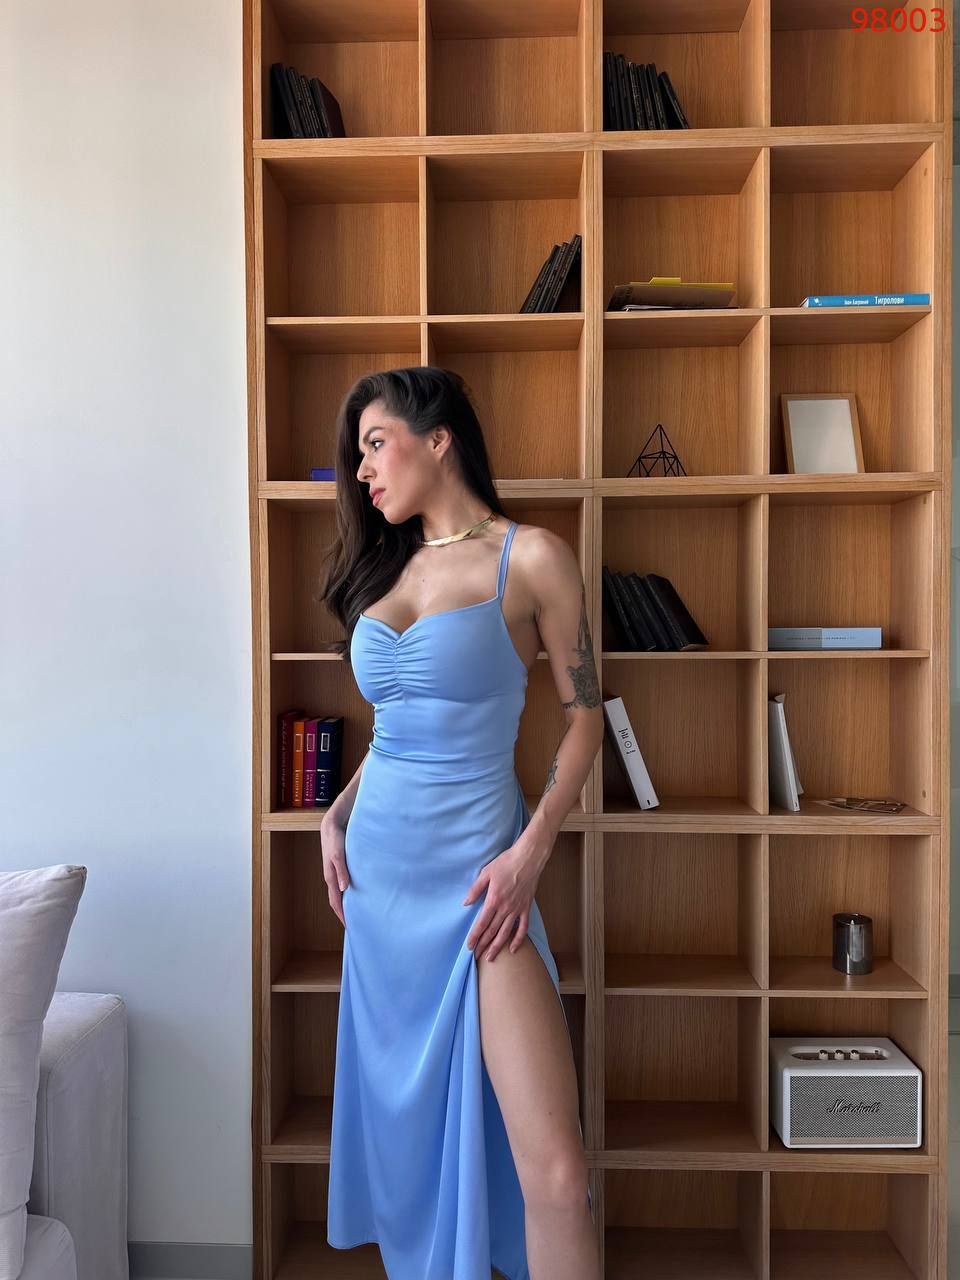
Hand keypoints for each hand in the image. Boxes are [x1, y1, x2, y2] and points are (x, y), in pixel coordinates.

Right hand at [320, 815, 350, 927]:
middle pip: (337, 901)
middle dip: (344, 913)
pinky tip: (359, 893)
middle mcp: (332, 878)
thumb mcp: (338, 855)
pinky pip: (344, 884)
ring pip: (341, 893)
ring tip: (358, 912)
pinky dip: (350, 893)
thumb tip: (343, 889)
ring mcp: (336, 872)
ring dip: (347, 903)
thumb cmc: (335, 840)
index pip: (335, 903)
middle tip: (356, 924)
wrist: (332, 825)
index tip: (350, 927)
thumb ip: (341, 871)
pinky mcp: (341, 867)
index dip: (342, 915)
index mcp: (330, 878)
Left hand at [462, 843, 543, 961]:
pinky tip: (512, 949)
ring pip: (506, 932)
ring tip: (490, 958)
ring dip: (497, 946)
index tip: (469, 946)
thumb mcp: (486, 873)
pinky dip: (518, 939)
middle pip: (492, 931)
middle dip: (483, 945)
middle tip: (476, 956)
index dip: (475, 936)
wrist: (528, 858)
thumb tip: (466, 903)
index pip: (482, 923)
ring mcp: (517, 909)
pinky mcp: (526, 908)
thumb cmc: (506, 862)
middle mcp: (505, 908)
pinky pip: (523, 927)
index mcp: (493, 899)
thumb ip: (475, 889)